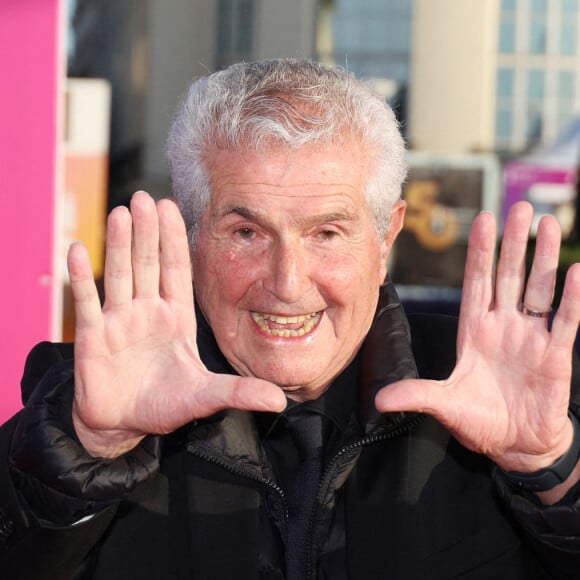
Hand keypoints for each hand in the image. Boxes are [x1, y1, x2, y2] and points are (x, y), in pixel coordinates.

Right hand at [67, 191, 285, 457]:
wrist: (123, 425)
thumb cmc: (164, 405)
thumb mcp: (205, 397)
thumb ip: (239, 392)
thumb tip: (281, 401)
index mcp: (176, 318)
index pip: (177, 270)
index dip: (175, 240)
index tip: (173, 208)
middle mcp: (148, 312)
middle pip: (148, 264)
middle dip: (148, 232)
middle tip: (145, 197)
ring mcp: (119, 321)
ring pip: (120, 275)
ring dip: (119, 244)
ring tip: (120, 212)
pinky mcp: (93, 337)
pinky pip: (87, 302)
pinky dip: (82, 277)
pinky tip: (77, 248)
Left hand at [376, 202, 579, 495]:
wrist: (515, 444)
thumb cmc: (479, 420)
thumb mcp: (444, 404)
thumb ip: (415, 395)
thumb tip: (379, 401)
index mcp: (474, 330)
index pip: (477, 282)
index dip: (480, 251)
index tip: (483, 219)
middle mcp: (503, 326)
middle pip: (509, 275)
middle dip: (514, 242)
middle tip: (521, 207)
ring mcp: (530, 337)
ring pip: (538, 288)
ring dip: (544, 257)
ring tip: (549, 223)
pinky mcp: (555, 355)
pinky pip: (566, 319)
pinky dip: (572, 296)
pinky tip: (576, 269)